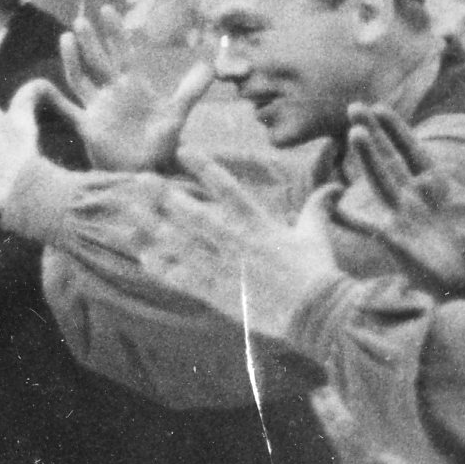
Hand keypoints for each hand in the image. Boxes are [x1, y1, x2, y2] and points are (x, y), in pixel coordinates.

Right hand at [56, 7, 215, 174]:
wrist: (148, 170)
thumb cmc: (162, 142)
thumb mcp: (177, 113)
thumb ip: (191, 89)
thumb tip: (212, 65)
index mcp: (132, 84)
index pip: (122, 52)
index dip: (115, 32)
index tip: (107, 10)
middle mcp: (112, 92)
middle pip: (98, 60)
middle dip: (91, 41)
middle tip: (83, 20)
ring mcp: (97, 107)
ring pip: (81, 78)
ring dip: (73, 59)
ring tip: (67, 37)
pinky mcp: (88, 126)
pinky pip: (67, 110)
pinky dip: (52, 100)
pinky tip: (39, 87)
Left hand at [86, 161, 338, 335]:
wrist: (315, 313)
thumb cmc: (317, 271)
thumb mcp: (315, 234)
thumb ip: (317, 207)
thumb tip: (335, 186)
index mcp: (256, 221)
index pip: (226, 185)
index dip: (202, 165)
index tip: (183, 150)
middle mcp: (233, 239)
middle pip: (190, 212)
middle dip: (164, 195)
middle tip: (140, 178)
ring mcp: (221, 266)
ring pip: (178, 242)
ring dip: (150, 227)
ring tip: (128, 212)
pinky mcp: (216, 291)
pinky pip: (181, 277)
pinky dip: (161, 267)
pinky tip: (141, 257)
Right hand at [331, 113, 464, 298]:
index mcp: (434, 184)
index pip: (411, 149)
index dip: (396, 129)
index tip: (381, 108)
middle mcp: (412, 196)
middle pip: (389, 158)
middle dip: (373, 133)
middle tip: (354, 106)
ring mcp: (400, 216)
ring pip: (380, 180)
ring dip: (368, 158)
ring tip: (355, 133)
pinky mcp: (394, 238)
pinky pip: (365, 226)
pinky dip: (347, 219)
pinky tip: (330, 208)